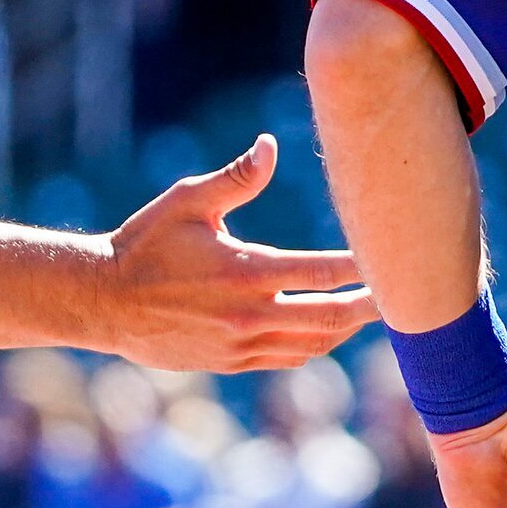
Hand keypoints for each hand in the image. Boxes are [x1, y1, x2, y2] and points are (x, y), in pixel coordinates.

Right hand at [99, 135, 376, 370]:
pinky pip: (286, 359)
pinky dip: (314, 346)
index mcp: (246, 272)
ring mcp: (241, 344)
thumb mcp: (187, 201)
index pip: (322, 272)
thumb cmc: (145, 242)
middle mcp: (250, 314)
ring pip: (312, 345)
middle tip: (404, 298)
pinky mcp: (229, 362)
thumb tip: (270, 145)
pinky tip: (327, 331)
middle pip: (330, 317)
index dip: (363, 268)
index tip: (391, 257)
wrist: (102, 302)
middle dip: (370, 308)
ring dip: (345, 330)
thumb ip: (235, 178)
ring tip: (371, 313)